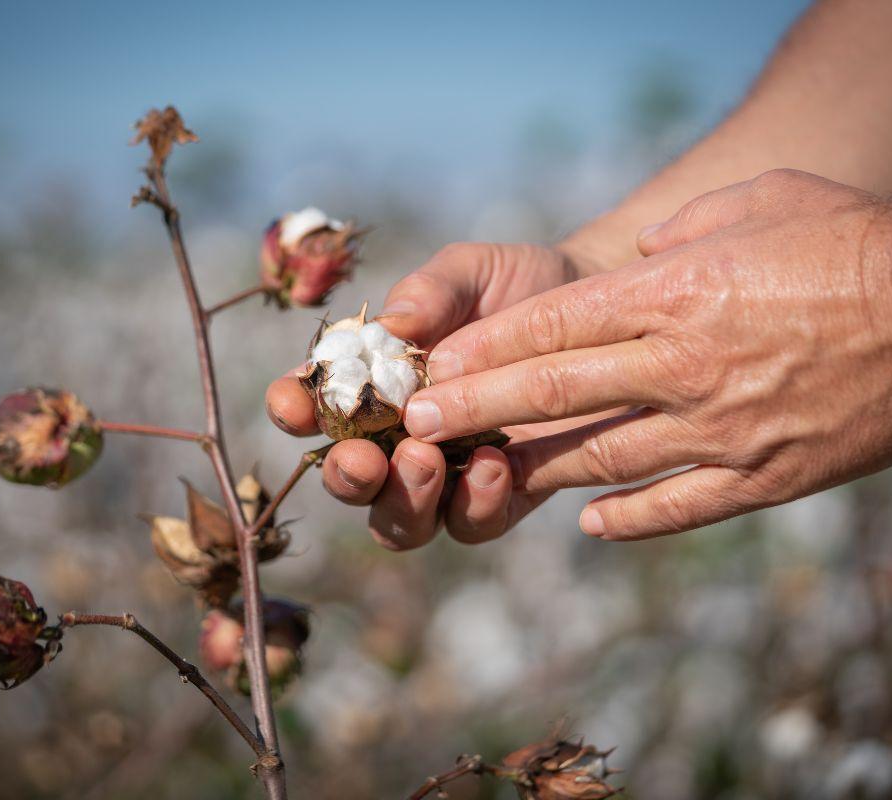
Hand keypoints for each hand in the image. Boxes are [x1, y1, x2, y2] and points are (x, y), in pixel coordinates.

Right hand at [265, 242, 608, 549]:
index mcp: (370, 383)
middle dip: (347, 476)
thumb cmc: (517, 285)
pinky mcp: (503, 496)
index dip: (293, 410)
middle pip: (350, 482)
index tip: (294, 404)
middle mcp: (398, 439)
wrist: (598, 306)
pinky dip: (474, 505)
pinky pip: (474, 525)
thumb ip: (431, 291)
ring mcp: (448, 476)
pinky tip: (494, 466)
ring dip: (404, 500)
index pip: (314, 406)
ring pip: (401, 521)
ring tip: (427, 460)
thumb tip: (393, 324)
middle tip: (365, 457)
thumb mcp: (471, 272)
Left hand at [405, 169, 891, 540]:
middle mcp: (682, 363)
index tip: (431, 369)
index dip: (483, 351)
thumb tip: (638, 257)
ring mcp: (721, 426)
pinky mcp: (764, 475)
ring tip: (482, 479)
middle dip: (476, 410)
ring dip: (533, 470)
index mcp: (674, 293)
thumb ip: (685, 234)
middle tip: (417, 430)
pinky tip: (590, 526)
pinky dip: (628, 519)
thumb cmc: (856, 238)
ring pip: (602, 457)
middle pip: (554, 393)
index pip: (551, 326)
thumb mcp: (761, 204)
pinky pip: (678, 505)